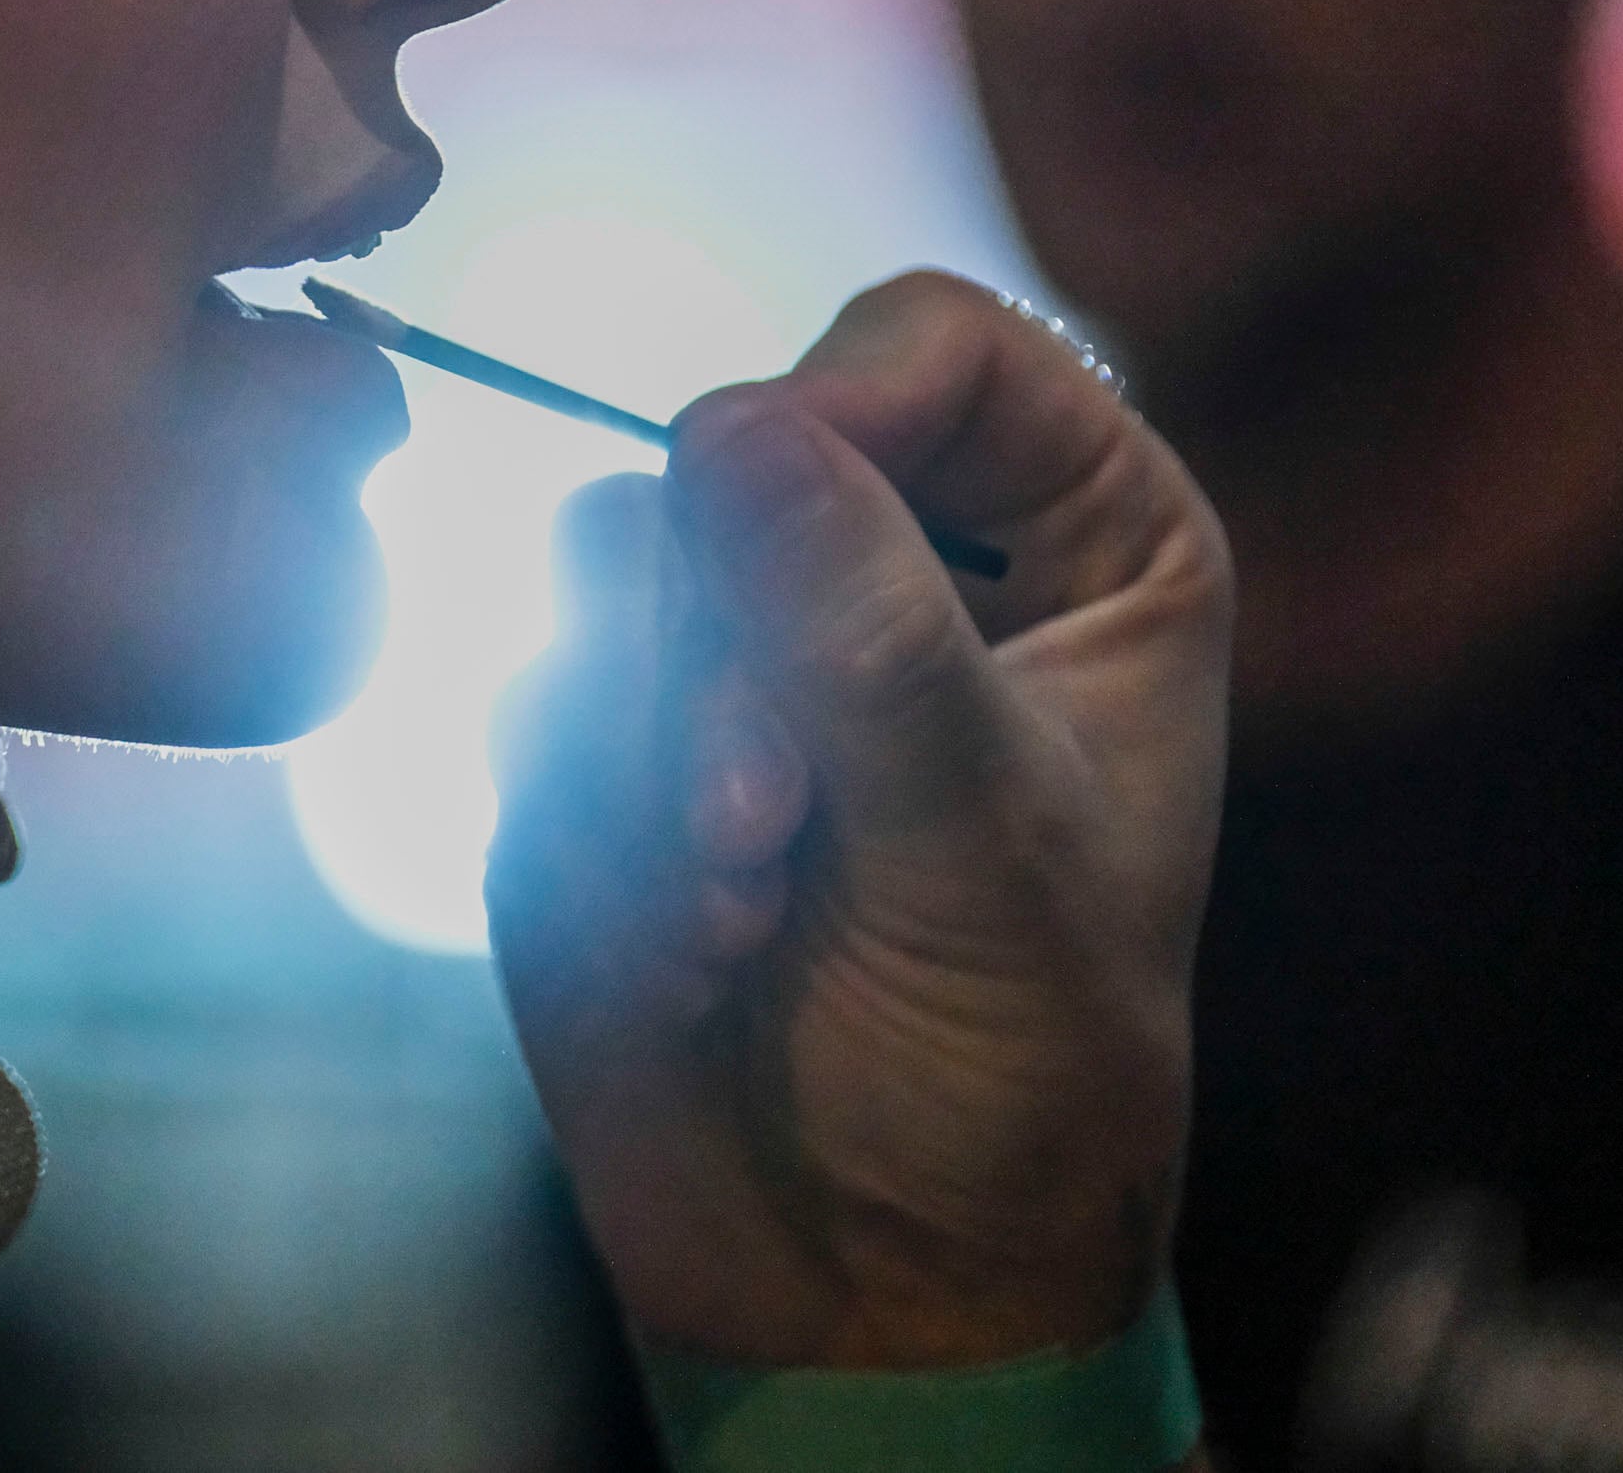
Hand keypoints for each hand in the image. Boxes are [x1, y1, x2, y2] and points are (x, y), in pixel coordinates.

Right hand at [491, 271, 1230, 1370]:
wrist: (864, 1273)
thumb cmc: (1013, 1070)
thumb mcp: (980, 850)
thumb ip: (863, 635)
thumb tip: (732, 428)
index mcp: (1081, 548)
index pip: (938, 349)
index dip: (844, 401)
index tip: (774, 509)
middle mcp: (911, 562)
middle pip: (745, 449)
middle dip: (729, 646)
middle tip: (766, 824)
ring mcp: (751, 647)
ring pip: (618, 556)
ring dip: (654, 742)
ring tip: (735, 899)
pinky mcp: (615, 735)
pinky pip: (541, 681)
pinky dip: (591, 814)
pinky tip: (683, 944)